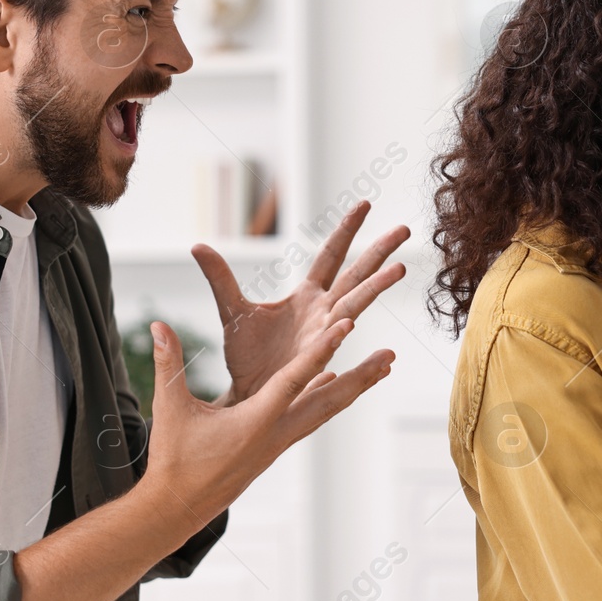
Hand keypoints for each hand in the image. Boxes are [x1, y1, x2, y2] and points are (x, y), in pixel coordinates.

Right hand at [141, 317, 393, 526]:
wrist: (177, 506)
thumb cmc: (174, 459)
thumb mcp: (170, 408)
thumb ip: (168, 363)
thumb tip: (158, 324)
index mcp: (257, 421)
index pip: (295, 379)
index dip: (321, 351)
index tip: (347, 327)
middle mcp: (277, 433)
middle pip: (330, 401)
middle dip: (361, 378)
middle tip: (391, 357)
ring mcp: (278, 443)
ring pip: (325, 411)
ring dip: (353, 388)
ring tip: (379, 370)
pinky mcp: (273, 448)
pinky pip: (310, 418)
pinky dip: (327, 399)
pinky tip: (334, 384)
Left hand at [191, 199, 408, 404]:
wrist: (245, 395)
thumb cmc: (245, 357)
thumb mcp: (231, 311)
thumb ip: (220, 278)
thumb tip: (197, 246)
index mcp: (307, 297)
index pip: (331, 255)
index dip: (347, 230)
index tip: (365, 205)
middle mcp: (323, 312)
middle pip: (356, 274)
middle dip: (378, 252)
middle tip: (403, 230)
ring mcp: (326, 334)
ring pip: (356, 304)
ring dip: (377, 287)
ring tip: (399, 269)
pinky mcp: (318, 357)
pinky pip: (336, 339)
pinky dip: (347, 330)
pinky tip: (356, 323)